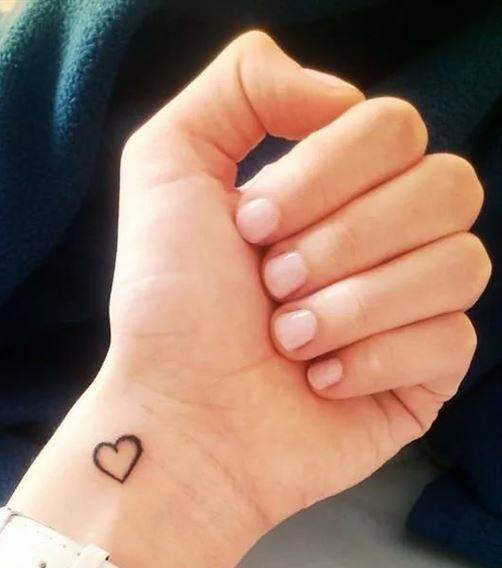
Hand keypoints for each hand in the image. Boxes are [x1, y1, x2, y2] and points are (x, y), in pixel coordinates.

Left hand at [107, 31, 490, 533]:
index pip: (395, 129)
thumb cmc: (170, 306)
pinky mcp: (427, 379)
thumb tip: (344, 97)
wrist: (178, 419)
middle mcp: (388, 239)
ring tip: (288, 342)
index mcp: (340, 187)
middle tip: (271, 286)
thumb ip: (243, 86)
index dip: (323, 174)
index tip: (249, 227)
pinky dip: (372, 361)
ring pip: (460, 264)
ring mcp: (414, 310)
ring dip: (355, 304)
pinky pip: (453, 340)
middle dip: (343, 239)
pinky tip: (319, 383)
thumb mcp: (168, 164)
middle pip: (447, 187)